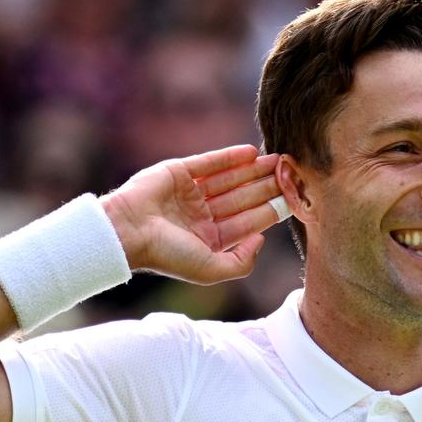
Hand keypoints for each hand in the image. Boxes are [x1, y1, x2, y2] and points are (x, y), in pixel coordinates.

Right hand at [101, 144, 281, 284]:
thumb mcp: (212, 269)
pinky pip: (209, 163)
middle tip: (290, 173)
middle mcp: (202, 216)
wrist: (128, 232)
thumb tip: (262, 240)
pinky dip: (229, 157)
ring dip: (253, 170)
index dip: (271, 210)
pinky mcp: (178, 172)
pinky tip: (251, 152)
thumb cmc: (168, 255)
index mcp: (210, 240)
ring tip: (277, 160)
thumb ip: (241, 262)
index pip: (248, 223)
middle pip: (242, 198)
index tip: (293, 199)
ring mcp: (190, 194)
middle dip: (266, 186)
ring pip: (229, 179)